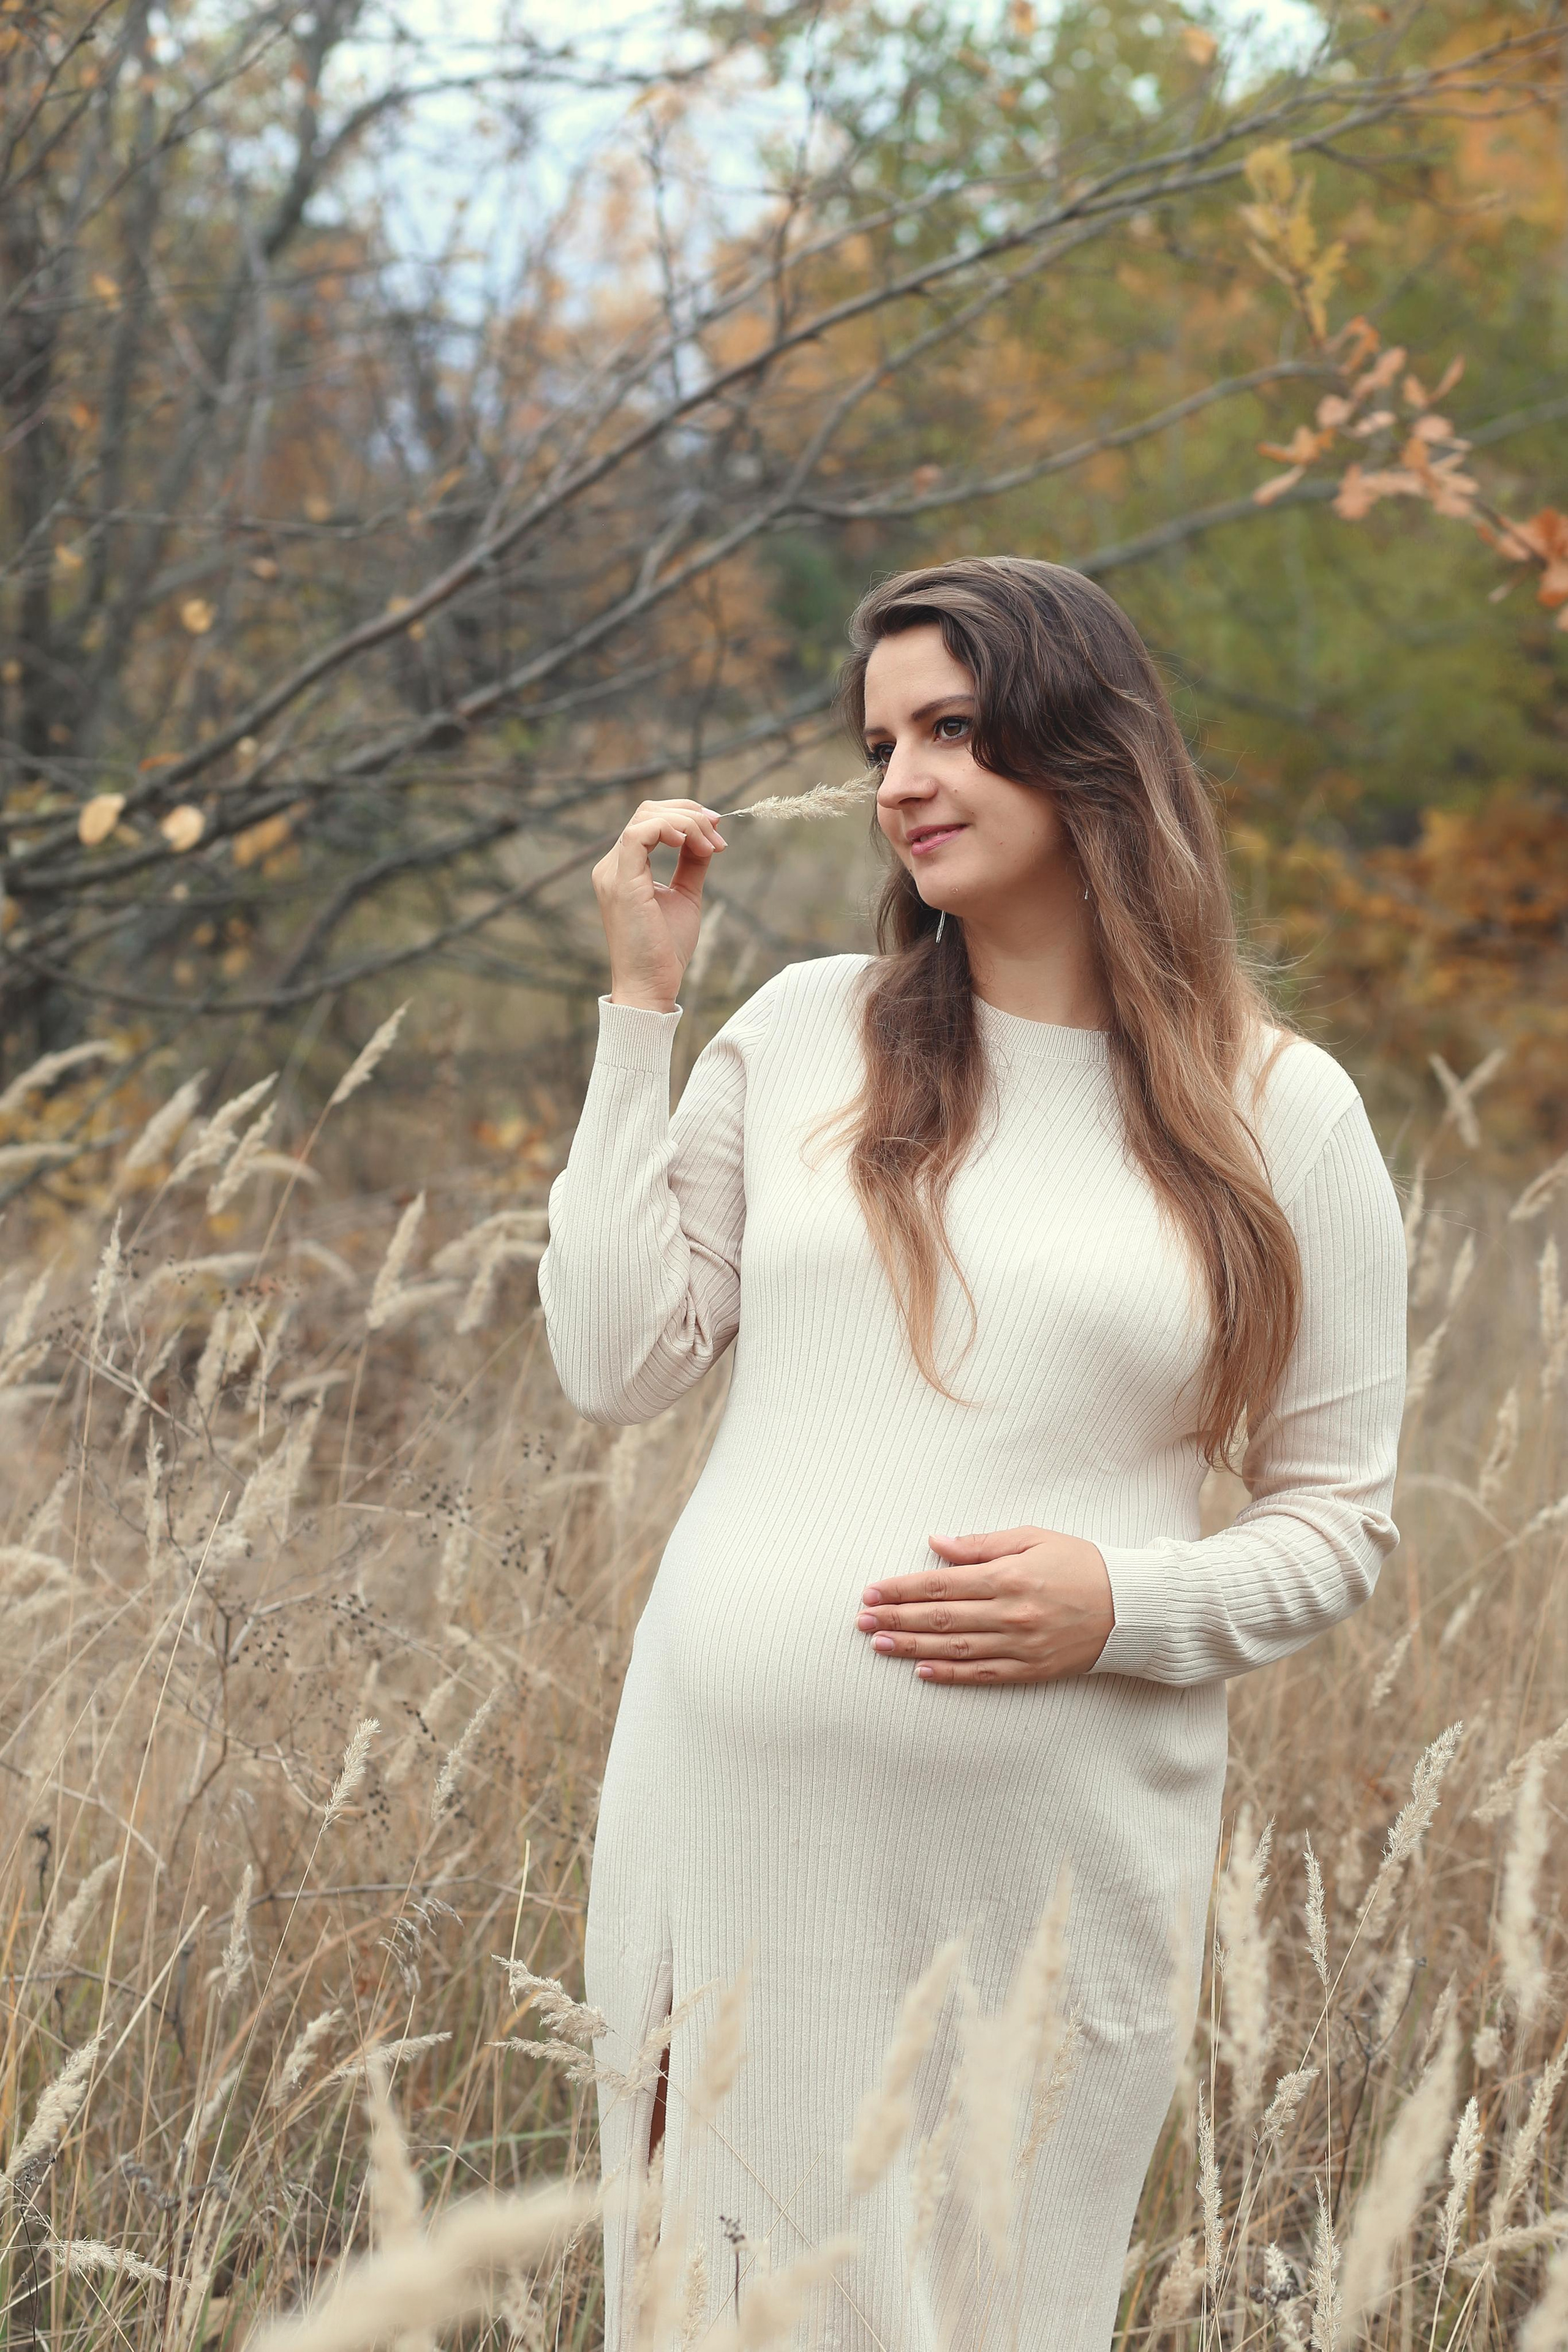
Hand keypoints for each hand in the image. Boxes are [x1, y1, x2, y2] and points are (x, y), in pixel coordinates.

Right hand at [592, 796, 726, 1012]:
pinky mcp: (621, 882)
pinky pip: (640, 833)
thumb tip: (708, 834)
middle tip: (719, 833)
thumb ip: (692, 863)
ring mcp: (612, 872)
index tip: (717, 831)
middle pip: (648, 811)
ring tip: (712, 845)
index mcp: (623, 869)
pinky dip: (672, 829)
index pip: (649, 821)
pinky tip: (693, 845)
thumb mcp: (685, 895)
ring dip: (687, 822)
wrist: (651, 986)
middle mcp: (611, 866)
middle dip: (690, 813)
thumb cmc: (665, 949)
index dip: (685, 817)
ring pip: (646, 817)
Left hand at [855, 1525, 1114, 1684]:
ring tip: (878, 1644)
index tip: (872, 1590)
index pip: (941, 1585)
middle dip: (895, 1618)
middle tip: (861, 1619)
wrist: (1132, 1607)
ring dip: (911, 1648)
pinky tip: (921, 1672)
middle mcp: (1010, 1614)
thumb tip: (937, 1544)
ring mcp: (1019, 1646)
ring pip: (954, 1649)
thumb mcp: (1034, 1538)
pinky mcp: (1030, 1669)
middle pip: (939, 1619)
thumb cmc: (1081, 1564)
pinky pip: (982, 1674)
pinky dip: (949, 1675)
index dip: (902, 1589)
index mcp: (1008, 1577)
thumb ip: (982, 1544)